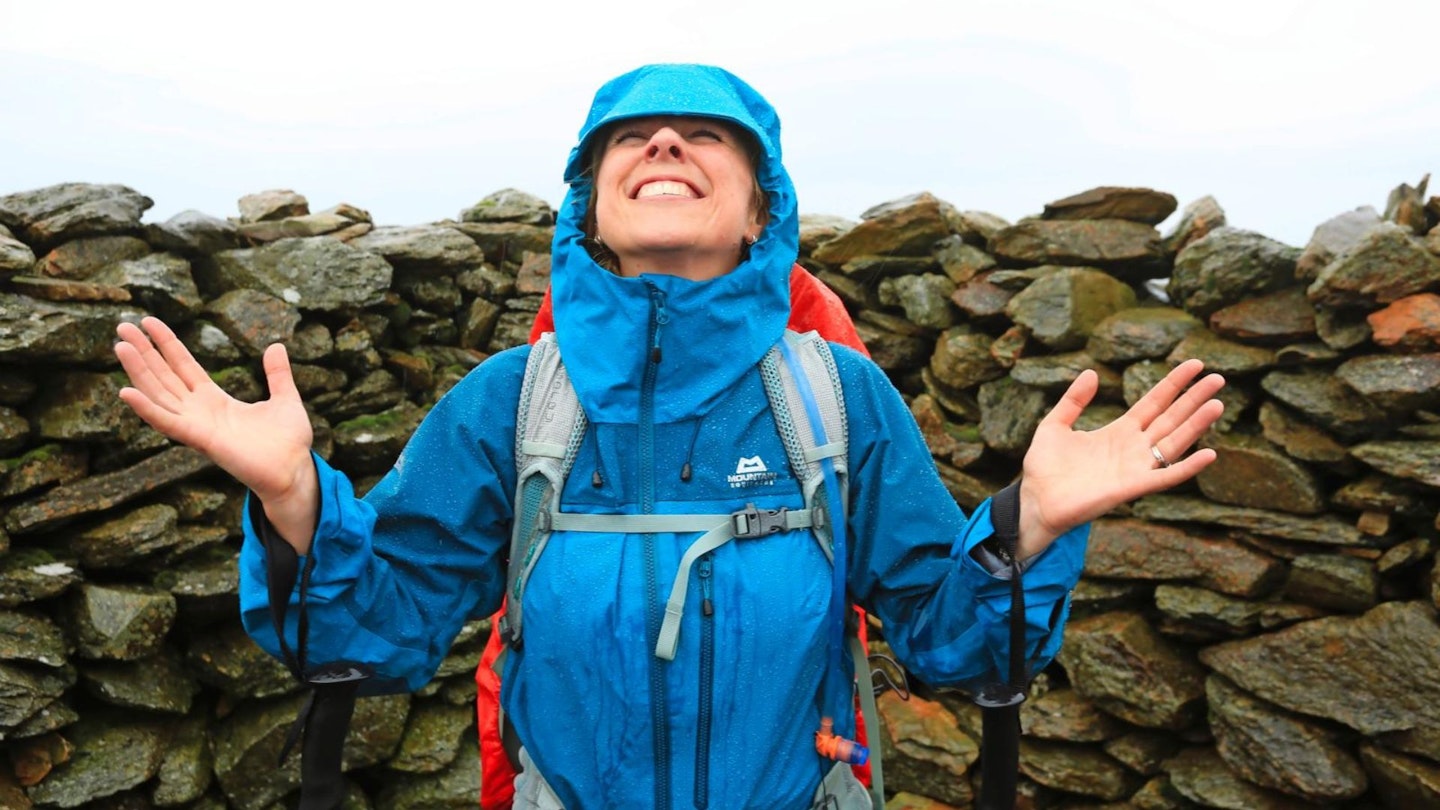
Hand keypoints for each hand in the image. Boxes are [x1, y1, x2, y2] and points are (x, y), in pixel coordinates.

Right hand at [114, 316, 318, 551]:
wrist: (295, 472)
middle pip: (164, 376)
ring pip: (159, 394)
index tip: (148, 322)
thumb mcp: (285, 398)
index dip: (167, 344)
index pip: (183, 366)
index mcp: (216, 400)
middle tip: (122, 327)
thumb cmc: (288, 443)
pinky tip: (126, 392)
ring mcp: (197, 426)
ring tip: (121, 346)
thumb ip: (277, 374)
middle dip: (144, 352)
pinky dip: (147, 409)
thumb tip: (276, 345)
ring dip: (139, 372)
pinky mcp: (201, 440)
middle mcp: (200, 412)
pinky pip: (168, 423)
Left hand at [1015, 359, 1224, 558]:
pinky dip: (1187, 468)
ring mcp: (1135, 467)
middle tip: (1219, 378)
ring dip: (1196, 425)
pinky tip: (1209, 454)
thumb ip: (1073, 400)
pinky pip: (1165, 477)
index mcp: (1118, 431)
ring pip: (1173, 442)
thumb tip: (1091, 372)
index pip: (1154, 402)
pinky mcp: (1131, 488)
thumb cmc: (1044, 467)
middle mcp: (1132, 448)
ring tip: (1217, 404)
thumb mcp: (1054, 425)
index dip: (1173, 383)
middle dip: (1194, 399)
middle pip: (1170, 418)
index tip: (1195, 364)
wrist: (1035, 500)